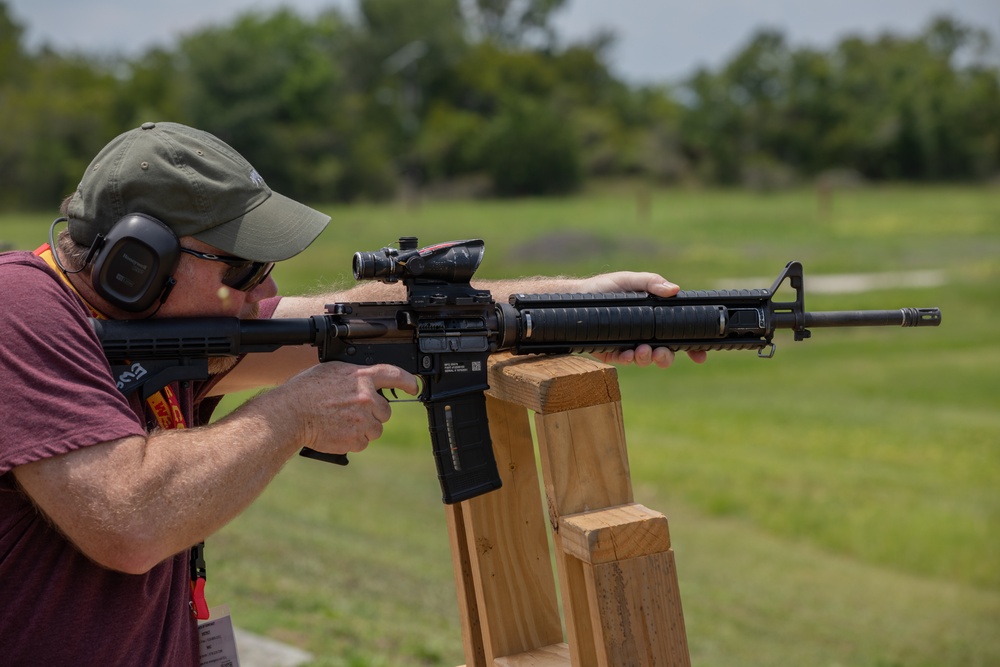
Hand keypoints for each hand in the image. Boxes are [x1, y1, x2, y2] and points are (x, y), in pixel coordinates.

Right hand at [279, 362, 418, 453]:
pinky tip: (337, 432)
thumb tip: (363, 383)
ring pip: (375, 430)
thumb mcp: (332, 372)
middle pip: (385, 411)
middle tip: (352, 412)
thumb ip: (354, 377)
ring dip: (363, 429)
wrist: (291, 413)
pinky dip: (353, 441)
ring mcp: (364, 420)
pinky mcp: (357, 439)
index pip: (395, 375)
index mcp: (362, 377)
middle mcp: (368, 398)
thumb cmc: (306, 391)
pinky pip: (363, 443)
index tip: (414, 387)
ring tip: (340, 423)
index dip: (408, 381)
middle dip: (373, 414)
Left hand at [577, 271, 707, 367]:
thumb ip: (651, 282)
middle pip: (665, 353)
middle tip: (661, 353)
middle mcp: (645, 334)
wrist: (577, 297)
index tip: (700, 355)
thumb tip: (674, 289)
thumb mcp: (630, 280)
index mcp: (655, 319)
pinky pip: (623, 361)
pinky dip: (627, 359)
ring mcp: (629, 345)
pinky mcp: (612, 352)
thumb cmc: (606, 287)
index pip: (678, 335)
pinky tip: (626, 354)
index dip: (692, 347)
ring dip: (647, 359)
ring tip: (642, 351)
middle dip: (666, 357)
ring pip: (646, 360)